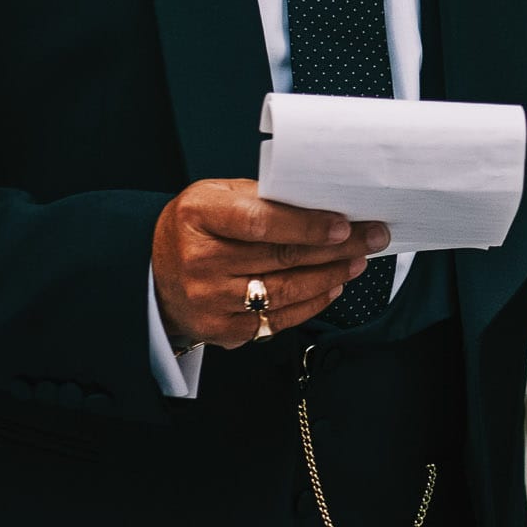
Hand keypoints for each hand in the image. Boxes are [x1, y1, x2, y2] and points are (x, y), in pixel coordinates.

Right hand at [151, 178, 389, 344]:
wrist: (154, 272)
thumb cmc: (196, 228)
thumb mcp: (215, 196)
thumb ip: (260, 198)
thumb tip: (322, 204)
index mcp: (198, 215)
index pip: (261, 222)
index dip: (307, 225)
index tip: (345, 224)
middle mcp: (199, 260)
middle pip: (281, 257)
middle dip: (337, 248)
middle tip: (372, 238)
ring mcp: (209, 300)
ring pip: (285, 292)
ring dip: (330, 276)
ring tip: (357, 261)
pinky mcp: (221, 329)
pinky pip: (277, 321)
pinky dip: (311, 304)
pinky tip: (332, 287)